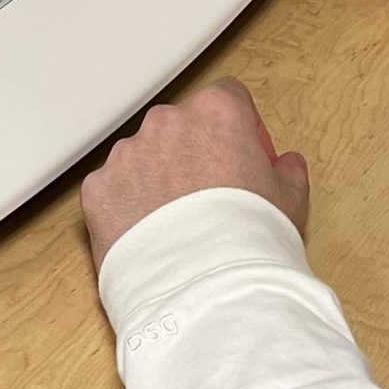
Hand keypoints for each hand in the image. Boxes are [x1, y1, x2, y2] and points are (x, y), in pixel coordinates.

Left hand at [81, 78, 310, 270]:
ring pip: (143, 157)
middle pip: (181, 127)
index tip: (242, 157)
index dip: (239, 129)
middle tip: (208, 199)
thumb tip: (285, 165)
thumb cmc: (249, 243)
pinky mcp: (98, 189)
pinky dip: (125, 208)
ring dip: (156, 179)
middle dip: (193, 154)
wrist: (204, 290)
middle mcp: (167, 122)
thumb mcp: (290, 201)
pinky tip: (148, 239)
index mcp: (216, 112)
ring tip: (176, 227)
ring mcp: (127, 154)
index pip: (228, 98)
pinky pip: (113, 190)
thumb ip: (287, 170)